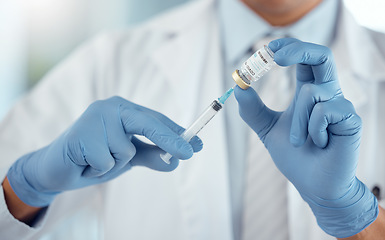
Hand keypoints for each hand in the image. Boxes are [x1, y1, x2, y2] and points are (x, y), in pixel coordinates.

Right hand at [7, 96, 202, 206]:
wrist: (56, 168)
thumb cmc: (96, 158)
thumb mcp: (128, 158)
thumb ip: (151, 156)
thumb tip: (175, 161)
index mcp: (124, 109)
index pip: (156, 120)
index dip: (177, 133)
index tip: (197, 145)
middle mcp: (111, 107)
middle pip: (147, 123)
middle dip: (169, 140)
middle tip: (189, 154)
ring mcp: (95, 117)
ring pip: (126, 150)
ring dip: (115, 164)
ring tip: (97, 161)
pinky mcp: (81, 133)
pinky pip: (107, 161)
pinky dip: (99, 169)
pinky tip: (85, 163)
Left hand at [235, 38, 377, 237]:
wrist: (313, 185)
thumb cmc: (295, 157)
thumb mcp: (267, 129)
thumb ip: (253, 110)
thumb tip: (238, 87)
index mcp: (308, 93)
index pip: (303, 59)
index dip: (289, 48)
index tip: (267, 49)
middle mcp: (326, 94)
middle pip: (321, 55)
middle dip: (298, 49)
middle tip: (274, 55)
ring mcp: (340, 106)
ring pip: (313, 92)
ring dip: (297, 120)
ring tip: (299, 141)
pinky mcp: (350, 120)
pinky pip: (325, 111)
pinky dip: (313, 128)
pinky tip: (319, 143)